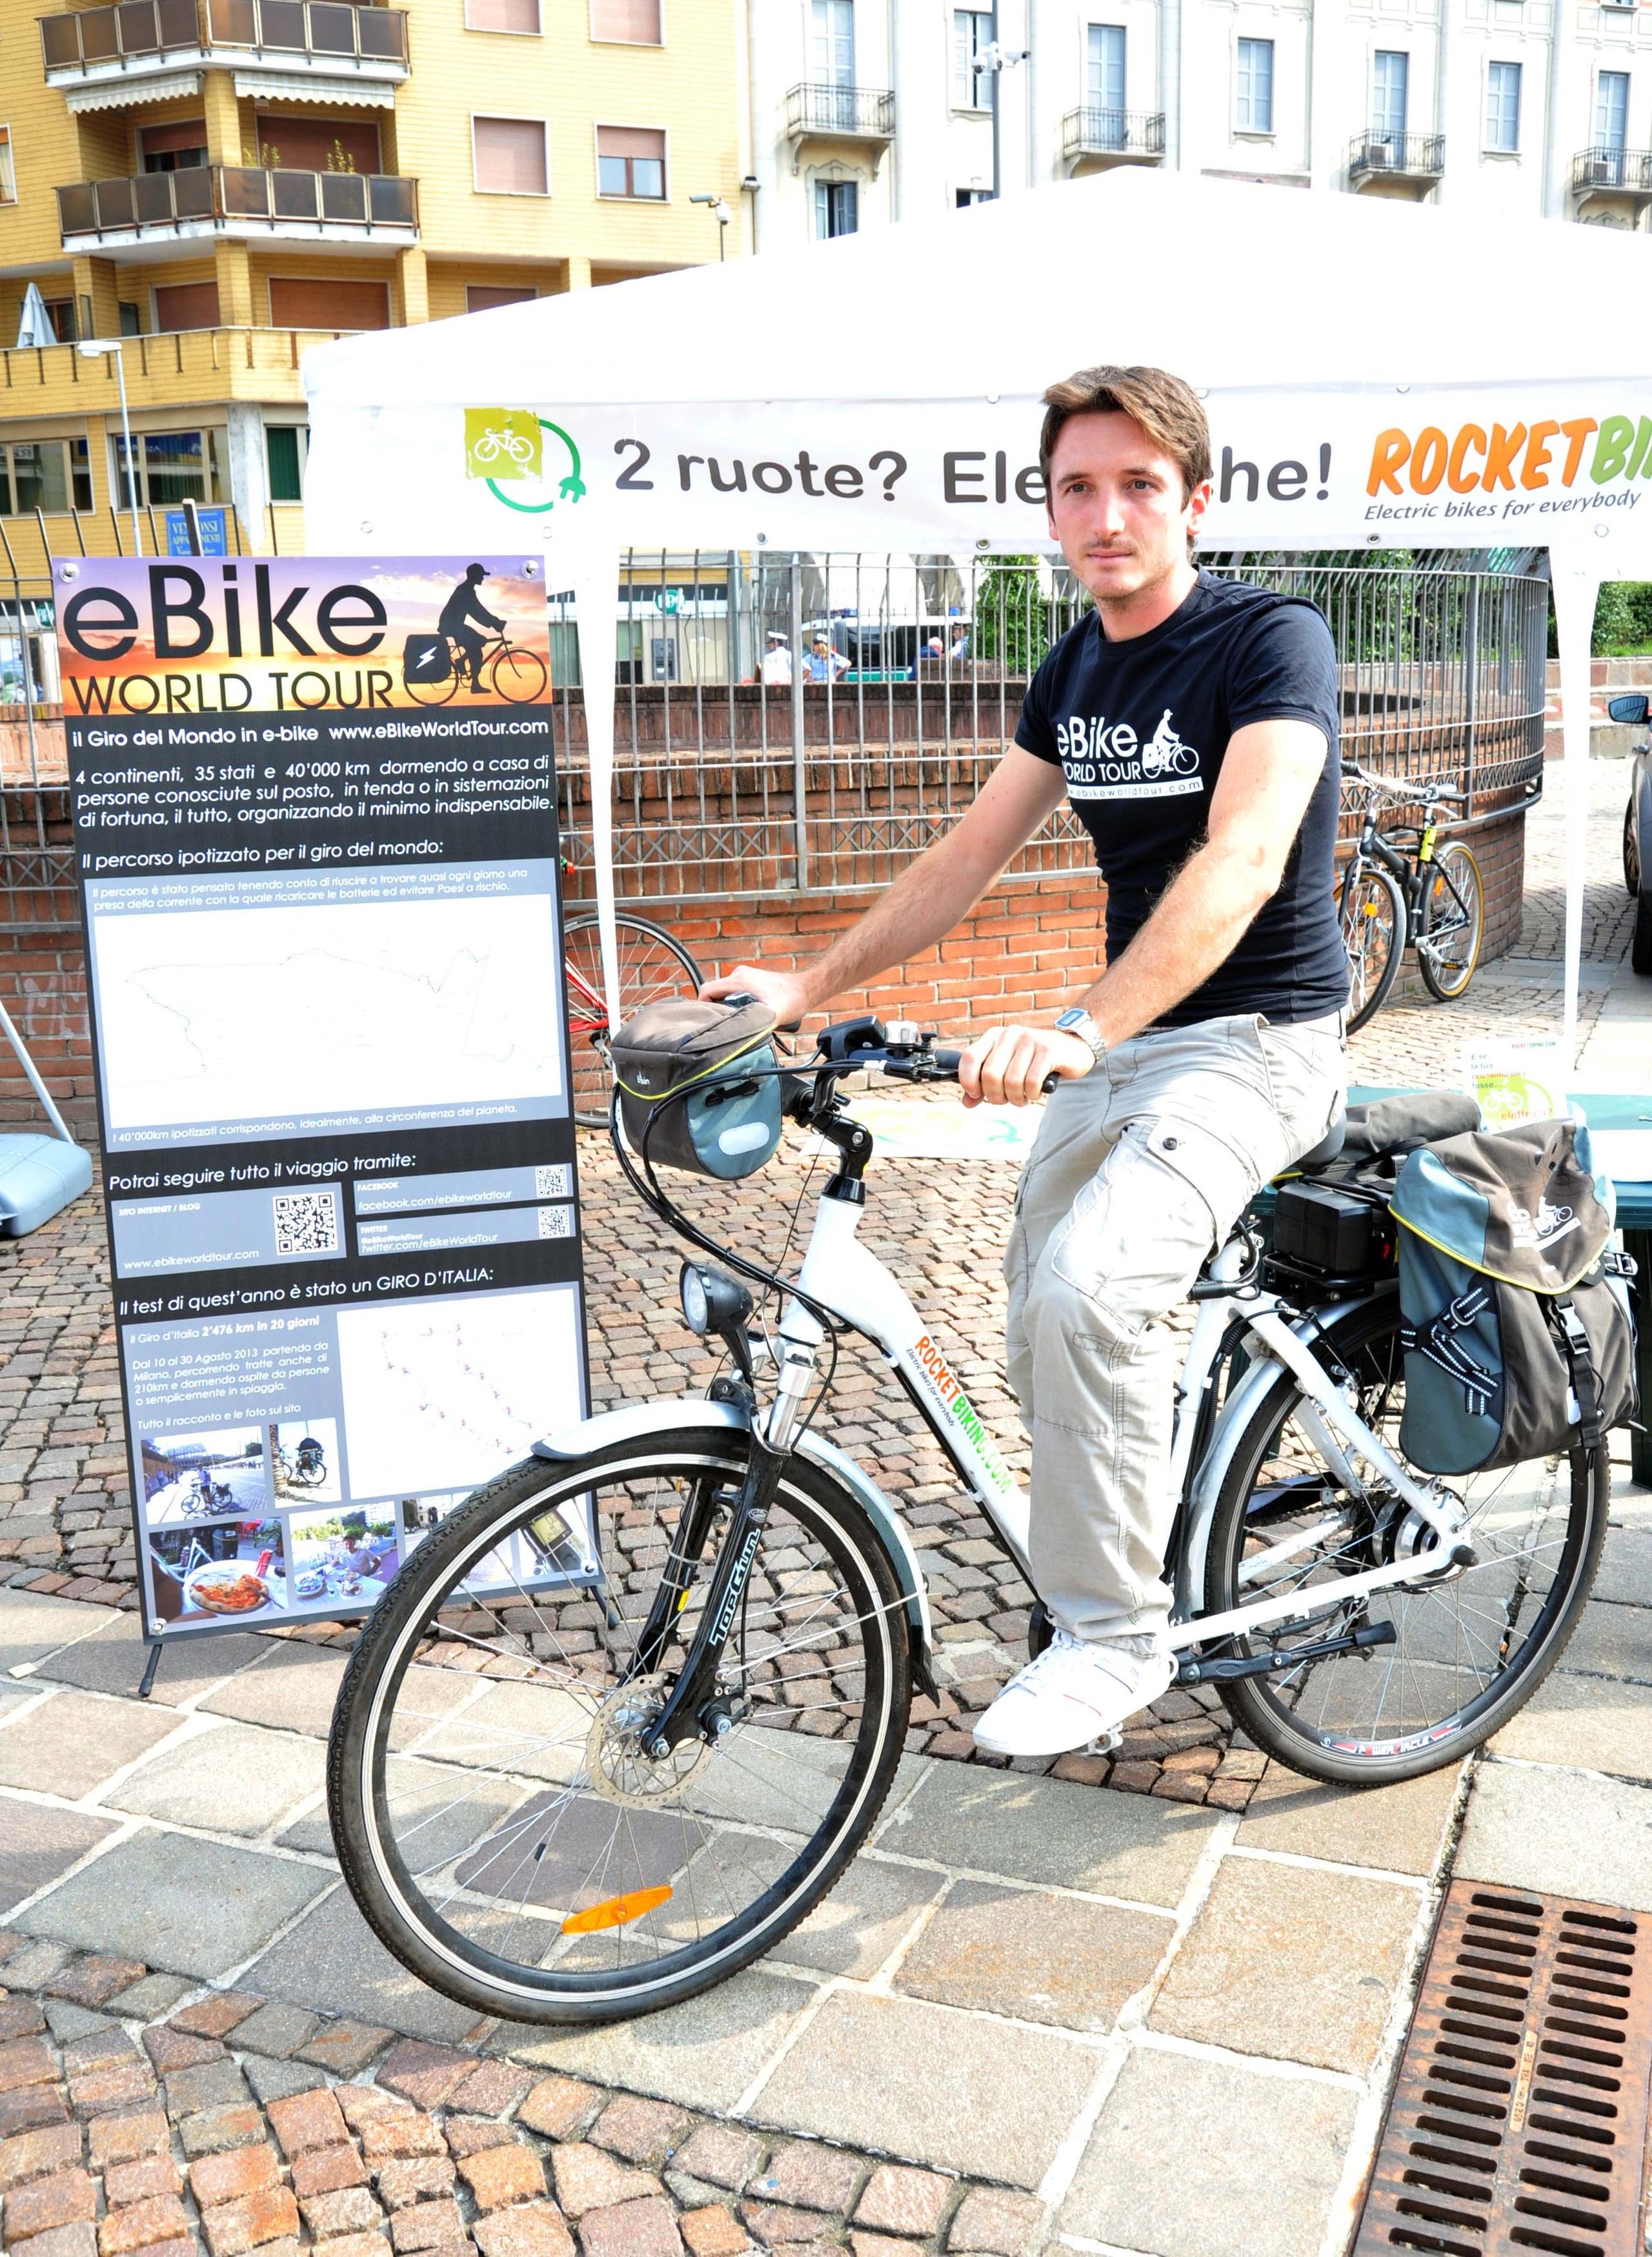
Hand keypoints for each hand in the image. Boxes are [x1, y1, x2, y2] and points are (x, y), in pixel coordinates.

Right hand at [700, 964, 813, 1030]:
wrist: (806, 989)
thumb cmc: (792, 999)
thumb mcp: (772, 1015)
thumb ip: (755, 1026)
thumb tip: (740, 1038)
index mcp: (739, 980)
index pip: (706, 990)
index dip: (702, 1006)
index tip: (707, 1021)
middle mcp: (739, 974)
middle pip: (713, 992)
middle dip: (714, 1008)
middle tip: (721, 1025)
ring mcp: (745, 976)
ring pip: (723, 992)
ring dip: (724, 1006)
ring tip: (733, 1021)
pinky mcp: (751, 980)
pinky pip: (733, 991)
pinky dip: (733, 1002)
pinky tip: (744, 1014)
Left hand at [958, 1024, 1094, 1109]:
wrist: (1073, 1047)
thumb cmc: (1035, 1061)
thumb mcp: (1007, 1068)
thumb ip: (985, 1083)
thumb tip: (967, 1102)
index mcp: (994, 1036)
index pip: (970, 1058)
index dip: (968, 1081)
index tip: (976, 1094)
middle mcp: (1010, 1034)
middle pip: (990, 1075)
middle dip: (996, 1096)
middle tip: (1005, 1099)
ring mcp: (1029, 1040)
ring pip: (1012, 1082)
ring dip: (1016, 1098)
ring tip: (1022, 1097)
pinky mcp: (1048, 1050)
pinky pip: (1031, 1082)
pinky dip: (1032, 1094)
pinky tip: (1036, 1092)